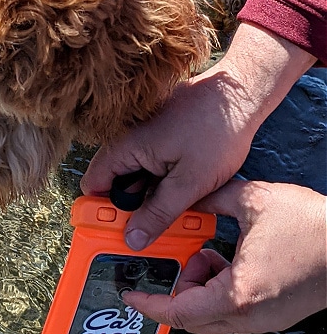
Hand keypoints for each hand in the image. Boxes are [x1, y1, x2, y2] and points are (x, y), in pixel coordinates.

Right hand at [81, 24, 315, 249]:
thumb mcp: (190, 183)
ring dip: (149, 195)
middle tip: (152, 227)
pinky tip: (183, 189)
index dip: (102, 211)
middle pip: (114, 184)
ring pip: (135, 176)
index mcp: (125, 147)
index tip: (118, 231)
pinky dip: (161, 180)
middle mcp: (128, 139)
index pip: (94, 185)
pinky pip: (150, 165)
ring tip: (176, 207)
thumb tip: (132, 239)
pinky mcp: (159, 135)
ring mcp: (144, 136)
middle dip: (131, 208)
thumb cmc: (217, 129)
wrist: (241, 94)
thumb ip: (158, 213)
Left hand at [121, 180, 326, 333]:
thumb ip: (216, 199)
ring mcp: (261, 321)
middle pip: (191, 318)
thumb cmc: (313, 228)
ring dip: (201, 289)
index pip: (177, 312)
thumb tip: (194, 198)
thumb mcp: (256, 201)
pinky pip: (232, 313)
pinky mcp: (273, 317)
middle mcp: (247, 317)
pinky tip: (233, 261)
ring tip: (215, 255)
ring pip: (211, 317)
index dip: (148, 304)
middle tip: (189, 257)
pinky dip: (221, 291)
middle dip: (179, 288)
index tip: (131, 296)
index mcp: (235, 295)